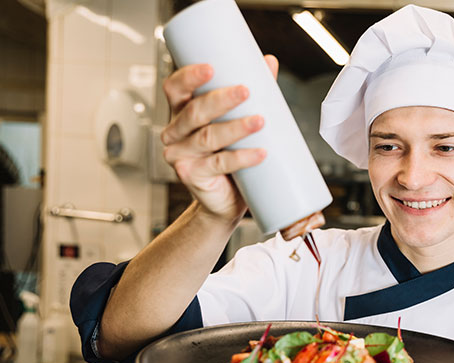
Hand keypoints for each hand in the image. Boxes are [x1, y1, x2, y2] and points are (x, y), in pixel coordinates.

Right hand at [160, 55, 279, 222]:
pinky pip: (219, 164)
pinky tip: (260, 153)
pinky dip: (242, 157)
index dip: (189, 77)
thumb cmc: (231, 159)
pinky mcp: (192, 175)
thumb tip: (269, 62)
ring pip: (208, 137)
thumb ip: (252, 93)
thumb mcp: (238, 121)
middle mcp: (176, 133)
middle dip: (221, 100)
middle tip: (245, 91)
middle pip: (195, 112)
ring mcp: (181, 156)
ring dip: (235, 128)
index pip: (175, 89)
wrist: (227, 201)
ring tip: (259, 121)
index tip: (211, 67)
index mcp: (182, 114)